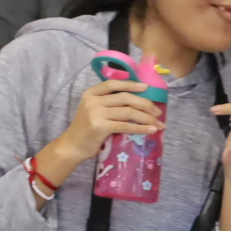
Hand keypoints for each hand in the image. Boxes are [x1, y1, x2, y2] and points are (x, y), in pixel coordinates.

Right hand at [45, 78, 161, 160]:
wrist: (72, 146)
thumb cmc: (86, 130)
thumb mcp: (94, 111)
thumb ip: (109, 104)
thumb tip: (138, 103)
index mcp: (90, 94)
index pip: (113, 84)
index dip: (130, 84)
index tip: (146, 88)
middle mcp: (92, 101)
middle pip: (125, 98)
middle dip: (145, 104)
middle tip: (158, 112)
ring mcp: (95, 113)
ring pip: (128, 112)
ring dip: (147, 118)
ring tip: (158, 124)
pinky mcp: (100, 127)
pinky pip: (126, 125)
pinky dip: (141, 128)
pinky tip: (151, 130)